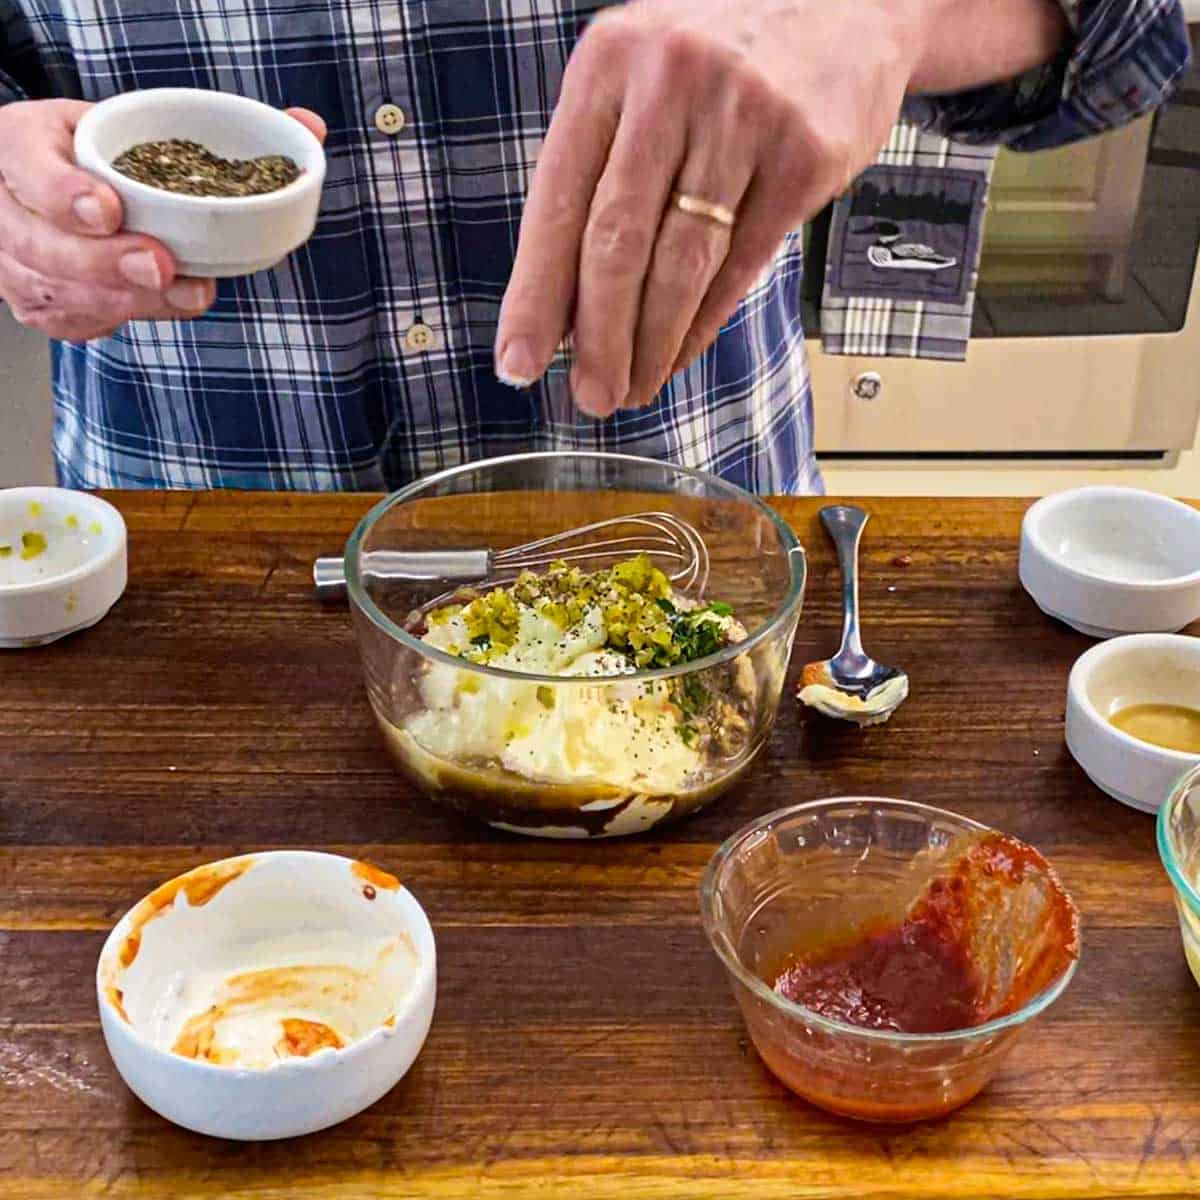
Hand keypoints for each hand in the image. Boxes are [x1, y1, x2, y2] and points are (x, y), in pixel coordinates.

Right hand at [0, 99, 326, 341]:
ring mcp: (16, 260)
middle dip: (106, 262)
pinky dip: (118, 317)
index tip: (109, 208)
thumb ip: (215, 125)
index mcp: (19, 143)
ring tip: (183, 292)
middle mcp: (7, 206)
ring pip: (61, 292)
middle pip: (44, 245)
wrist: (49, 184)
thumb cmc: (99, 153)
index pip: (29, 168)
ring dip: (126, 299)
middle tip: (158, 265)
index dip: (65, 193)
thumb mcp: (131, 119)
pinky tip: (158, 305)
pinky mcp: (40, 304)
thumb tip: (309, 125)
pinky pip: (75, 322)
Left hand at [495, 0, 926, 416]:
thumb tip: (564, 298)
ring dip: (650, 345)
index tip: (519, 360)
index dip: (536, 296)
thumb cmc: (722, 52)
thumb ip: (600, 169)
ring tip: (631, 387)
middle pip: (618, 244)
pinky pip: (740, 266)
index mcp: (609, 64)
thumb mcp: (639, 77)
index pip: (558, 203)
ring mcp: (743, 118)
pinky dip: (703, 323)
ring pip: (681, 265)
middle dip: (598, 339)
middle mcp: (672, 84)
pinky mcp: (803, 156)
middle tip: (590, 394)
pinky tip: (677, 353)